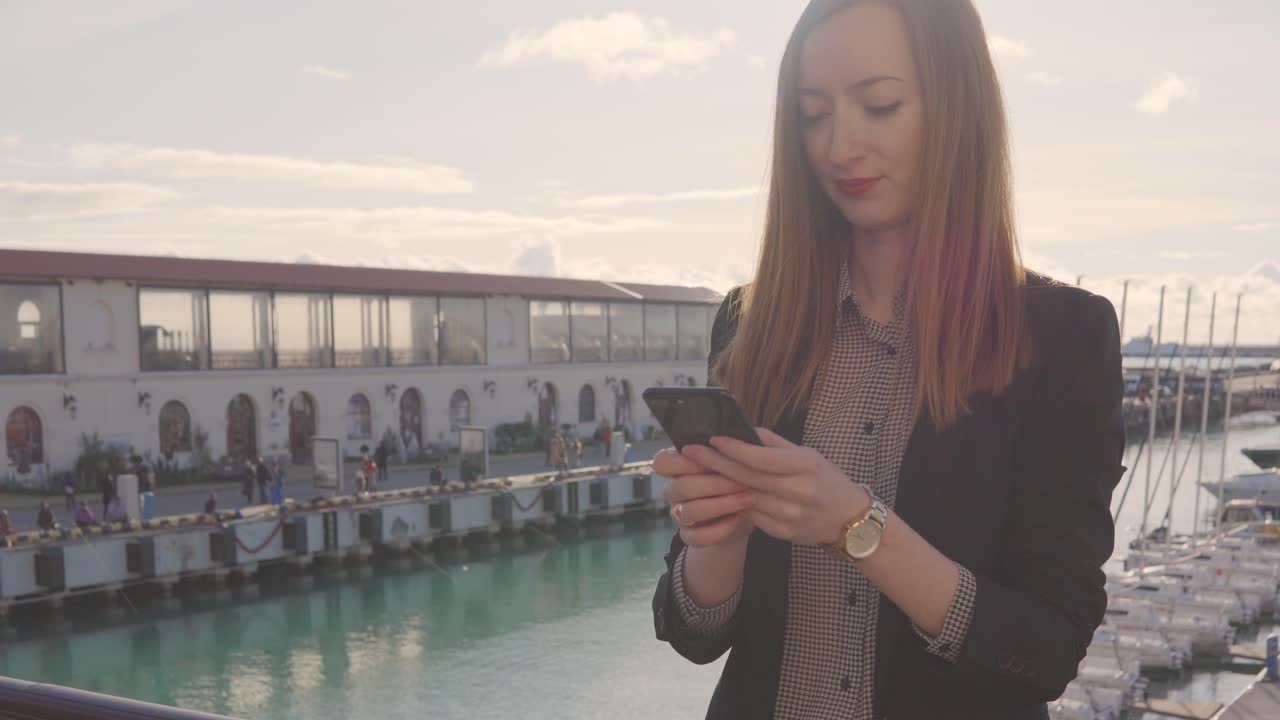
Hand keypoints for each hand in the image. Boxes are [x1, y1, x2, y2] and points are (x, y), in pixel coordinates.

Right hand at [654, 447, 756, 547]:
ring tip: (747, 499)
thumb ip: (732, 449)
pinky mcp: (690, 536)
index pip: (662, 462)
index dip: (684, 462)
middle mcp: (673, 490)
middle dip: (716, 483)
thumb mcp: (737, 462)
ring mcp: (679, 514)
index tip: (712, 460)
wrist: (744, 515)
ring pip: (691, 511)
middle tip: (743, 481)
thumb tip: (739, 439)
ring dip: (722, 504)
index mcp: (678, 466)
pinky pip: (697, 537)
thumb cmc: (737, 479)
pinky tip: (737, 520)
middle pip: (682, 486)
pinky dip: (719, 530)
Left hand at [681, 428, 868, 545]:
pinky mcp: (782, 532)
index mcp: (805, 466)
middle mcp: (798, 492)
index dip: (734, 449)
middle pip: (747, 477)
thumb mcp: (809, 455)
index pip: (761, 458)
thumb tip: (746, 431)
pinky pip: (751, 514)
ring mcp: (789, 515)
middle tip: (692, 451)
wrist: (849, 520)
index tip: (713, 439)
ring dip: (719, 484)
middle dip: (716, 463)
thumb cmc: (828, 481)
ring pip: (744, 497)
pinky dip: (734, 502)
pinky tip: (718, 492)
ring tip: (698, 469)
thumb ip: (776, 444)